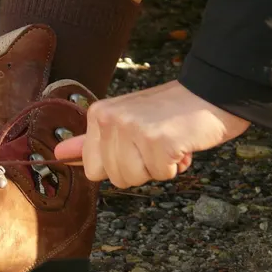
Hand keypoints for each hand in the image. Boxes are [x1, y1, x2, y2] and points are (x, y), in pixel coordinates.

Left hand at [55, 80, 250, 188]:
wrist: (213, 92)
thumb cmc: (169, 112)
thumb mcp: (125, 121)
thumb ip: (91, 141)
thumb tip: (58, 155)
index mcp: (99, 115)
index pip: (93, 169)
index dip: (119, 164)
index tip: (136, 144)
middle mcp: (111, 119)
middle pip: (114, 177)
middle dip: (140, 168)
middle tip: (156, 141)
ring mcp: (133, 129)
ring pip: (135, 179)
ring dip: (157, 168)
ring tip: (168, 142)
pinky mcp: (158, 140)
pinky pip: (161, 175)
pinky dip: (176, 166)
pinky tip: (181, 143)